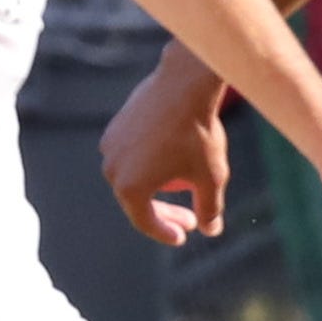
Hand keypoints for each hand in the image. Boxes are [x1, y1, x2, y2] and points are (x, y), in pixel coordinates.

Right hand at [100, 57, 229, 244]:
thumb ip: (210, 208)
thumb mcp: (211, 177)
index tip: (184, 235)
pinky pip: (130, 155)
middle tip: (191, 218)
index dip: (166, 233)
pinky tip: (171, 158)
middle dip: (165, 213)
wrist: (184, 84)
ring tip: (182, 186)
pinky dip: (148, 163)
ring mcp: (110, 146)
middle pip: (137, 202)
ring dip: (155, 187)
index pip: (145, 222)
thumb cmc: (198, 133)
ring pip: (133, 177)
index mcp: (130, 188)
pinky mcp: (115, 127)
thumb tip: (210, 230)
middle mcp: (112, 169)